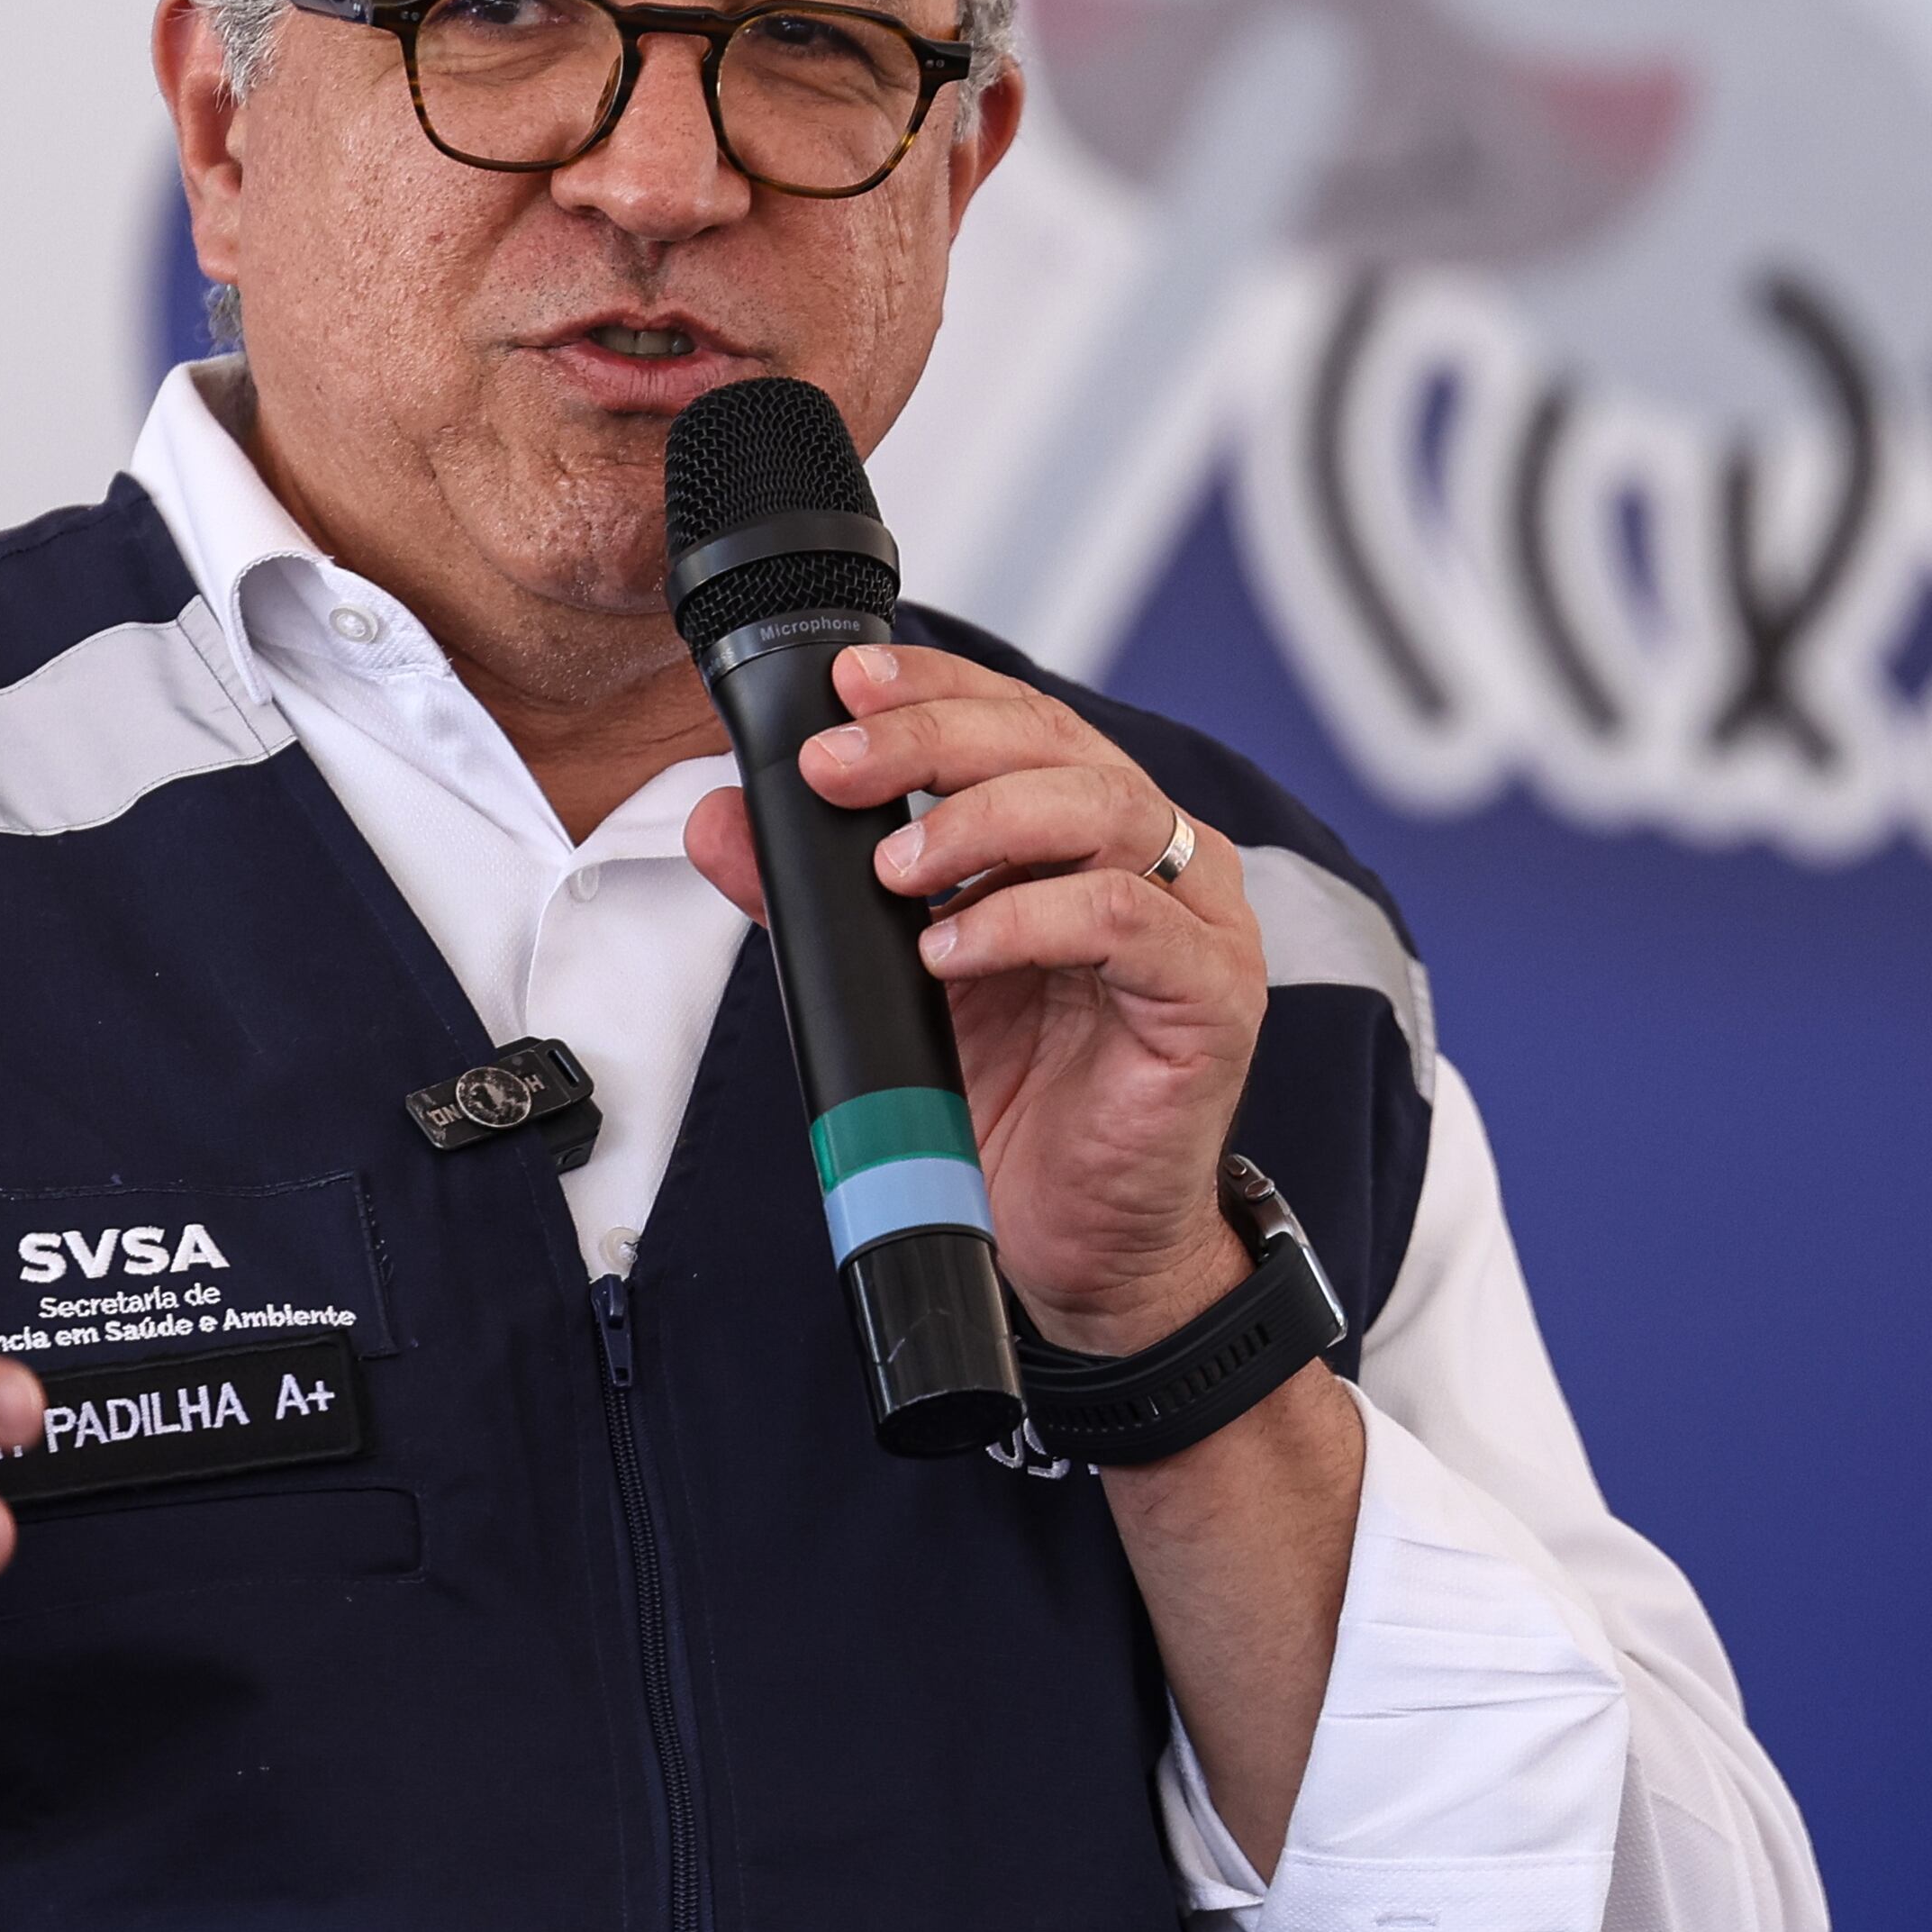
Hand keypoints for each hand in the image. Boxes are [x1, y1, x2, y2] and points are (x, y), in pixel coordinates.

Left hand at [685, 643, 1267, 1354]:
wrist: (1083, 1246)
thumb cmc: (1014, 1105)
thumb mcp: (895, 985)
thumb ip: (818, 901)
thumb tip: (719, 821)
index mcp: (1088, 832)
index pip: (1015, 718)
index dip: (933, 686)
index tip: (844, 685)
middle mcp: (1154, 856)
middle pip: (1055, 743)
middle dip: (934, 739)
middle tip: (839, 767)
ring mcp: (1197, 921)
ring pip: (1102, 810)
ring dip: (980, 822)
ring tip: (893, 870)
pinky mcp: (1211, 997)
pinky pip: (1126, 923)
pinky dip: (1028, 920)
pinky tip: (952, 950)